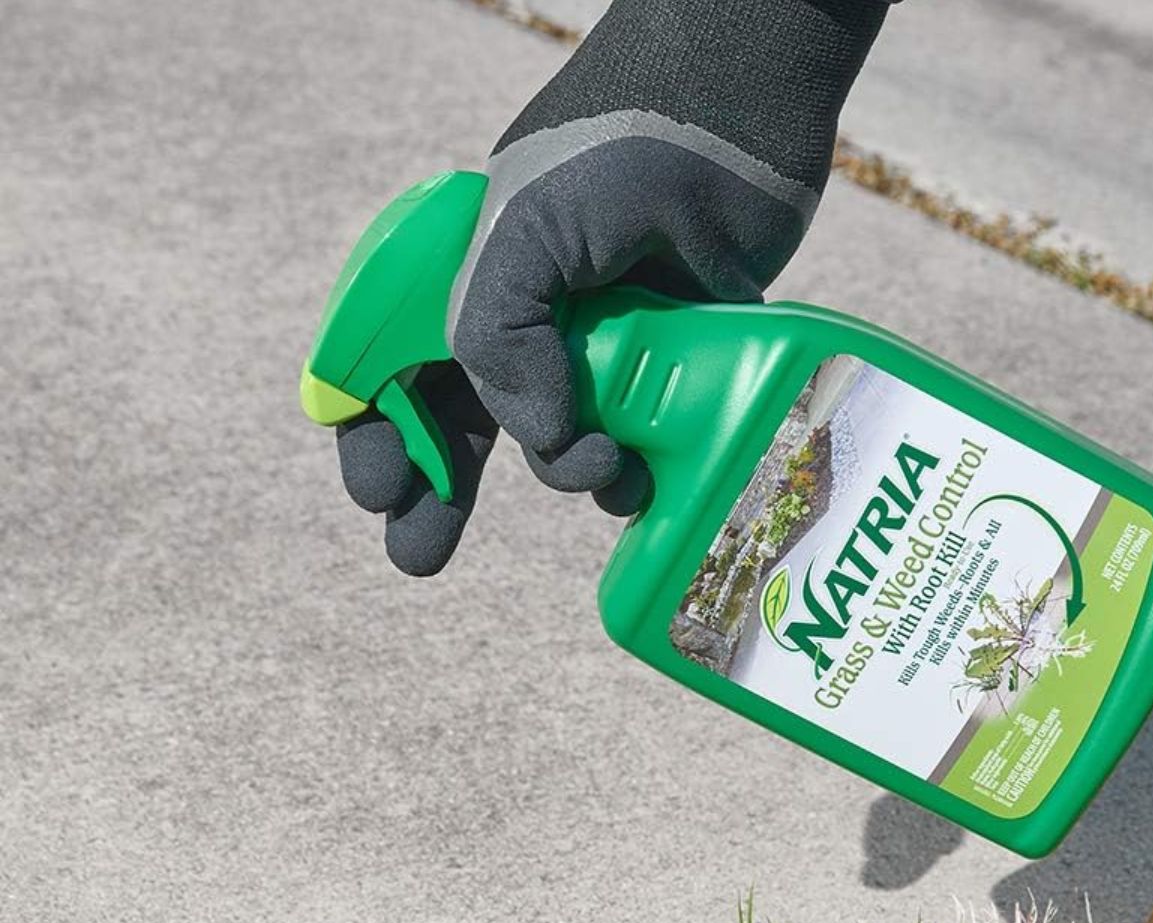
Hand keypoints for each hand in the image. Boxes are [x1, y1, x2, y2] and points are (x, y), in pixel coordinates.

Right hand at [340, 0, 889, 575]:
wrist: (739, 104)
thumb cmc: (615, 147)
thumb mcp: (521, 235)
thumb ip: (499, 341)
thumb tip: (540, 438)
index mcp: (470, 275)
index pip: (399, 369)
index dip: (382, 436)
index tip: (382, 496)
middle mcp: (532, 312)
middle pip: (467, 419)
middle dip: (441, 490)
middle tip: (421, 556)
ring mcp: (604, 336)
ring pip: (561, 436)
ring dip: (566, 474)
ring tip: (600, 472)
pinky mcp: (677, 354)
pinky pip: (643, 432)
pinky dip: (635, 467)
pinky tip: (639, 479)